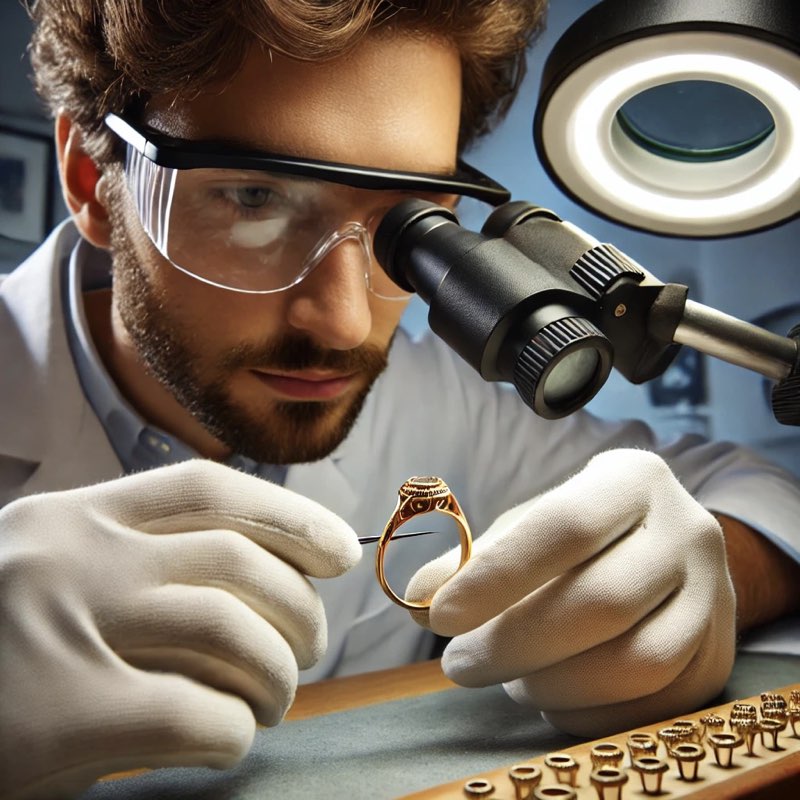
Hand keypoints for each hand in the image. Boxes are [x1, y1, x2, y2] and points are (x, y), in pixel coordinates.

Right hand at [0, 460, 359, 799]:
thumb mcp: (61, 574)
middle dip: (301, 609)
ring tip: (277, 699)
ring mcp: (61, 629)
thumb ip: (146, 561)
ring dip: (278, 674)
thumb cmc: (0, 645)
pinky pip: (196, 716)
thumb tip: (274, 575)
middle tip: (309, 650)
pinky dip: (234, 731)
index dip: (292, 513)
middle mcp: (73, 555)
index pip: (210, 488)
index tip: (340, 548)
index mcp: (75, 515)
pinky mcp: (55, 718)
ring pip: (230, 632)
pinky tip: (226, 740)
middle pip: (238, 561)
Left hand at [406, 449, 735, 735]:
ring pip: (636, 662)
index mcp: (632, 480)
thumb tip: (419, 598)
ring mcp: (714, 596)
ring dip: (555, 683)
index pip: (565, 526)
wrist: (666, 550)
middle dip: (515, 643)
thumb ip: (474, 559)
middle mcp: (687, 530)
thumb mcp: (529, 526)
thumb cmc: (580, 535)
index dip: (498, 576)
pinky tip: (551, 697)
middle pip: (602, 601)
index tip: (441, 616)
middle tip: (458, 663)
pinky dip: (590, 713)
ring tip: (510, 678)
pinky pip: (656, 704)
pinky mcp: (719, 655)